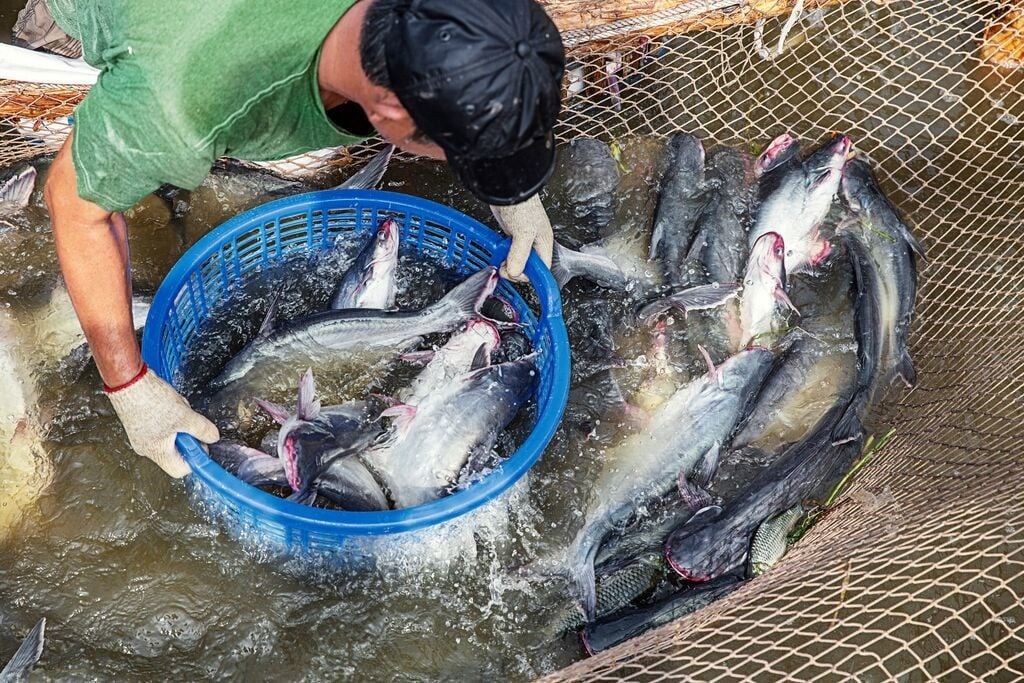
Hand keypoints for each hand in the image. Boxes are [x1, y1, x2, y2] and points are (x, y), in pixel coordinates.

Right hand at [104, 365, 218, 477]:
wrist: (127, 380)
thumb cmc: (149, 400)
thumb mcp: (184, 416)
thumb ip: (202, 429)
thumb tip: (213, 437)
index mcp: (155, 452)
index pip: (180, 469)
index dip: (195, 458)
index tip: (203, 443)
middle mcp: (146, 447)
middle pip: (177, 450)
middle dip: (188, 434)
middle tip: (188, 420)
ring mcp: (142, 435)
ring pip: (171, 434)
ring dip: (180, 420)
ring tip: (176, 406)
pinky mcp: (141, 422)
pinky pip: (163, 424)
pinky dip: (171, 414)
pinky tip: (170, 402)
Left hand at [489, 194, 553, 282]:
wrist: (506, 189)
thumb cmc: (522, 205)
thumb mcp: (523, 234)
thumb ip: (519, 255)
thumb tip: (514, 272)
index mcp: (543, 243)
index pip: (542, 269)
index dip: (529, 275)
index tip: (516, 273)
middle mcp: (534, 243)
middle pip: (527, 267)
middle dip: (514, 269)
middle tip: (504, 266)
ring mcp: (521, 239)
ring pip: (515, 260)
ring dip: (506, 262)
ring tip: (500, 258)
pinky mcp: (510, 234)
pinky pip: (506, 252)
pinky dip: (501, 254)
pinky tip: (497, 250)